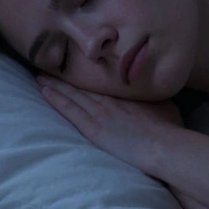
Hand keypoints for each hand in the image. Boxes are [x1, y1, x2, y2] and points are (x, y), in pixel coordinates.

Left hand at [36, 75, 183, 172]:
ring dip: (55, 84)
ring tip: (40, 76)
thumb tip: (147, 84)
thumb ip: (148, 94)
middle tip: (47, 66)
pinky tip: (45, 91)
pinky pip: (69, 110)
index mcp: (123, 92)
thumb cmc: (167, 127)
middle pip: (81, 84)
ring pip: (72, 94)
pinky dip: (56, 99)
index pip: (97, 80)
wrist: (162, 145)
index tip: (72, 64)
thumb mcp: (161, 102)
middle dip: (63, 76)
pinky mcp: (92, 127)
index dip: (83, 73)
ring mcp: (99, 111)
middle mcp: (108, 98)